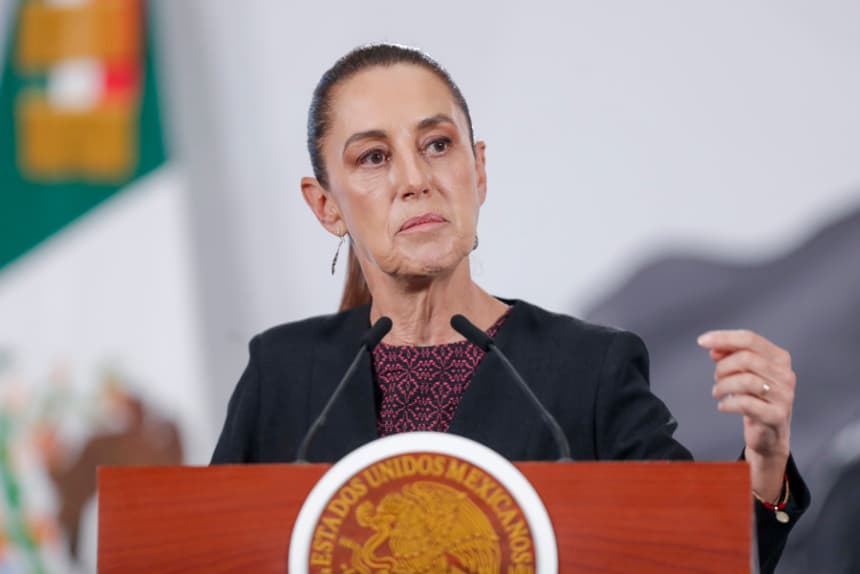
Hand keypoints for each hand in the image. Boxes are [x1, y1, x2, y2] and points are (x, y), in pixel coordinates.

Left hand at [697, 329, 794, 501]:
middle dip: (722, 367)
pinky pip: (746, 403)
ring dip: (723, 386)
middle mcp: (786, 375)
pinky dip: (728, 403)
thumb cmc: (755, 398)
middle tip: (716, 378)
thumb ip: (730, 356)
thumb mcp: (743, 373)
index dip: (723, 338)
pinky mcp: (776, 416)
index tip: (701, 341)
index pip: (750, 338)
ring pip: (745, 380)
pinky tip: (723, 406)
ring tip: (717, 392)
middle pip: (745, 358)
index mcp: (780, 359)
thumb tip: (714, 348)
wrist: (769, 434)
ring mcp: (784, 396)